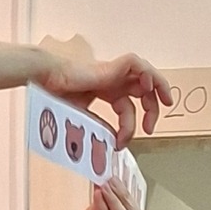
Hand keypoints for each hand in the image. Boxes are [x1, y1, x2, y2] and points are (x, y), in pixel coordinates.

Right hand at [37, 48, 173, 144]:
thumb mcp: (83, 121)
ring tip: (166, 102)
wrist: (45, 81)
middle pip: (143, 90)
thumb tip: (110, 146)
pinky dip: (147, 73)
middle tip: (151, 128)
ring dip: (159, 88)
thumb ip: (99, 130)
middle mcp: (112, 80)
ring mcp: (112, 72)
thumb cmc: (56, 98)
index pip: (129, 107)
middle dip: (153, 109)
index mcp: (106, 90)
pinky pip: (135, 63)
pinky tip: (148, 88)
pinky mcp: (110, 66)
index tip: (122, 144)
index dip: (131, 127)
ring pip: (145, 74)